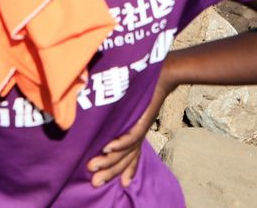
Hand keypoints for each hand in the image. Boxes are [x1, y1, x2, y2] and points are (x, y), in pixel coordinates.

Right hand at [87, 65, 177, 188]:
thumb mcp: (128, 103)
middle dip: (110, 171)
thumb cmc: (144, 84)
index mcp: (137, 130)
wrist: (163, 72)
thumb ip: (114, 112)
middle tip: (94, 183)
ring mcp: (141, 126)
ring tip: (93, 166)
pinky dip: (119, 143)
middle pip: (125, 158)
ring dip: (109, 160)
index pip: (131, 155)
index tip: (121, 183)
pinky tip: (107, 148)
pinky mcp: (142, 119)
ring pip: (125, 150)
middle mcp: (140, 132)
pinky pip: (130, 135)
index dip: (126, 170)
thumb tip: (95, 111)